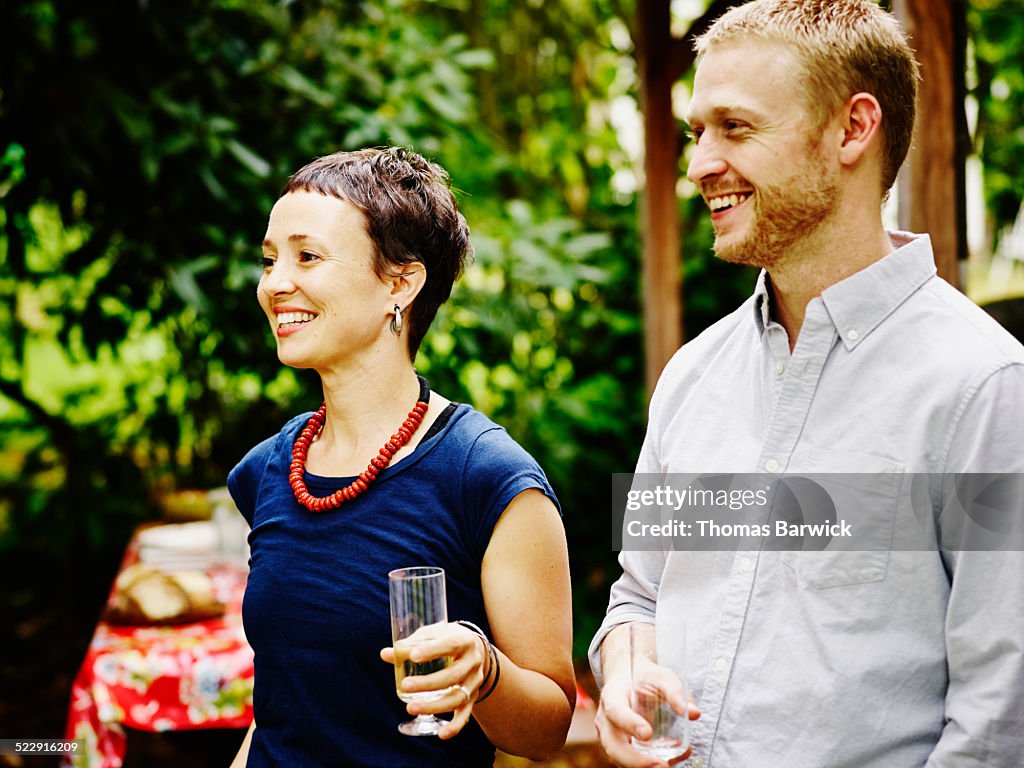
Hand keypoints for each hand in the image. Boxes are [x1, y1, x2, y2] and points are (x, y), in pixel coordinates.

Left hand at [380, 622, 489, 738]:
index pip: (450, 644)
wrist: (475, 651)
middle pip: (453, 675)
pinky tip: (441, 734)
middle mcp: (473, 661)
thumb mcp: (433, 636)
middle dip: (428, 683)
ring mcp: (474, 681)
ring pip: (458, 697)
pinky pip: (465, 714)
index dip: (432, 650)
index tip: (413, 656)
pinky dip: (455, 726)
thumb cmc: (447, 640)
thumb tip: (385, 654)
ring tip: (411, 708)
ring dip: (435, 706)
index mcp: (464, 640)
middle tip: (405, 686)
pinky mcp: (473, 697)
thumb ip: (411, 645)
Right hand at [594, 662, 698, 767]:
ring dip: (642, 766)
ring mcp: (611, 736)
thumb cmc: (644, 678)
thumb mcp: (661, 677)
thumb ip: (675, 692)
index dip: (629, 724)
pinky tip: (672, 760)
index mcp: (612, 695)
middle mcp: (606, 719)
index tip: (647, 733)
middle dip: (634, 761)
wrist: (629, 681)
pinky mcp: (621, 747)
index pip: (616, 711)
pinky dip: (649, 765)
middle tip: (661, 764)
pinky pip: (631, 761)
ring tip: (668, 765)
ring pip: (619, 758)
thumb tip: (694, 713)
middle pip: (613, 745)